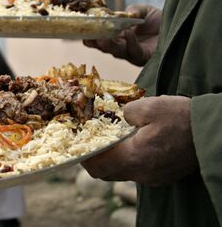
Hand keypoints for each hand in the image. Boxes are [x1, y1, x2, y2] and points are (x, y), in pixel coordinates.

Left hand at [81, 96, 197, 185]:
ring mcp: (153, 177)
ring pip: (122, 173)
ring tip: (110, 142)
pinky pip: (137, 172)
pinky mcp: (162, 176)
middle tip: (89, 143)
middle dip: (94, 160)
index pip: (97, 166)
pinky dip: (128, 161)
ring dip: (112, 160)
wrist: (212, 132)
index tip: (77, 145)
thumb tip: (119, 117)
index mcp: (134, 158)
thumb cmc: (181, 118)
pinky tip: (132, 145)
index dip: (83, 156)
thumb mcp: (149, 106)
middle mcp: (141, 173)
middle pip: (107, 173)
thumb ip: (126, 112)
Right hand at [83, 5, 161, 65]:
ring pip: (117, 52)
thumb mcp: (145, 11)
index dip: (92, 35)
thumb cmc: (161, 21)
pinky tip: (127, 32)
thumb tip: (123, 13)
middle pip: (105, 47)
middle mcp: (123, 47)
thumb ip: (133, 10)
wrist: (180, 28)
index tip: (82, 31)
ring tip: (103, 38)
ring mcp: (132, 54)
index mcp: (119, 36)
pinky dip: (130, 41)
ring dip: (109, 45)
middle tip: (87, 37)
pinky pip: (134, 51)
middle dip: (96, 42)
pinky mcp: (143, 58)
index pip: (102, 37)